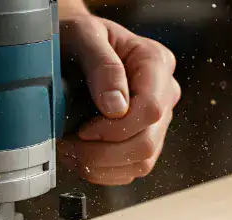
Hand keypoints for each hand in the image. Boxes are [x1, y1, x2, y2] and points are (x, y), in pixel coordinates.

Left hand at [57, 14, 179, 185]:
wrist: (73, 45)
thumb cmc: (78, 37)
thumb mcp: (84, 35)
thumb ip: (102, 65)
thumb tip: (116, 107)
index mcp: (155, 62)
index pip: (150, 108)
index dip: (115, 128)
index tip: (83, 129)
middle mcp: (163, 93)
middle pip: (146, 142)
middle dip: (102, 153)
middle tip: (68, 145)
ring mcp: (156, 120)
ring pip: (141, 162)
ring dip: (100, 166)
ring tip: (70, 152)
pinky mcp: (142, 139)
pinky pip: (131, 170)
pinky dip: (103, 173)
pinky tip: (80, 159)